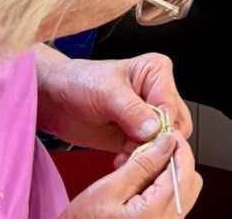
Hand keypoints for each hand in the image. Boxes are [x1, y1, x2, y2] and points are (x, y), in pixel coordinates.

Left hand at [36, 53, 191, 162]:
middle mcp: (158, 93)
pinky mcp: (137, 135)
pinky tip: (121, 158)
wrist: (55, 100)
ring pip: (165, 140)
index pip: (172, 104)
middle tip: (136, 149)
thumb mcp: (106, 92)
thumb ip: (132, 110)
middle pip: (177, 124)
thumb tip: (154, 130)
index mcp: (158, 73)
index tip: (145, 140)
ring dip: (148, 152)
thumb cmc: (79, 83)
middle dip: (158, 141)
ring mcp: (149, 116)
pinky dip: (138, 159)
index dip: (162, 125)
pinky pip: (149, 151)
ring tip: (125, 154)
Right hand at [59, 133, 201, 218]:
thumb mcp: (108, 189)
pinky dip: (162, 188)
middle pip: (190, 179)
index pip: (185, 169)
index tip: (166, 132)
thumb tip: (167, 141)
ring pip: (183, 190)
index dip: (178, 145)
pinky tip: (138, 183)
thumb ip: (142, 164)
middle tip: (151, 148)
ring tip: (138, 166)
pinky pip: (172, 203)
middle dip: (174, 159)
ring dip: (168, 172)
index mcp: (158, 212)